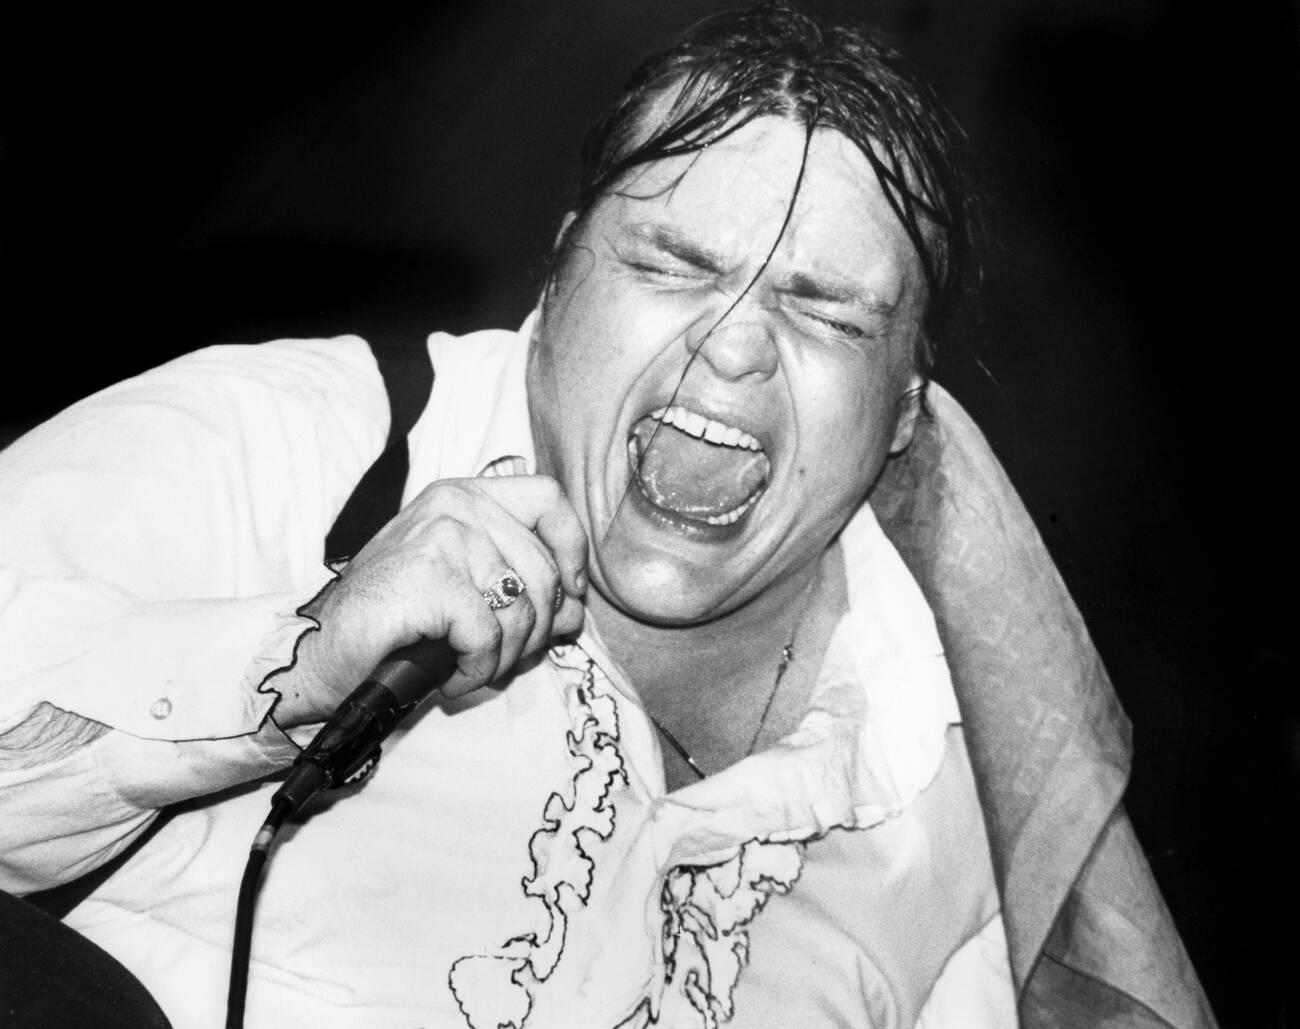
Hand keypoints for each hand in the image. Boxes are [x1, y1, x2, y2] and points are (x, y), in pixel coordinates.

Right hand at [276, 475, 587, 726]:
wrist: (320, 650)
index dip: (571, 551)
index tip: (565, 596)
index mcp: (465, 496)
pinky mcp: (429, 577)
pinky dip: (475, 671)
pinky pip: (488, 636)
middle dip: (534, 631)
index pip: (550, 500)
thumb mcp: (465, 589)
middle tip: (498, 658)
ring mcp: (441, 537)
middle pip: (543, 570)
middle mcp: (455, 505)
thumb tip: (575, 612)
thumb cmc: (394, 623)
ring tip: (468, 667)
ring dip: (502, 657)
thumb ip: (520, 586)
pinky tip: (449, 677)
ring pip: (521, 609)